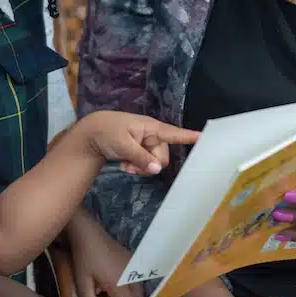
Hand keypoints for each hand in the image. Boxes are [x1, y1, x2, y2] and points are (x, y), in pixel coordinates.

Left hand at [66, 214, 144, 296]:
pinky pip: (140, 281)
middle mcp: (131, 277)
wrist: (88, 232)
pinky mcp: (133, 260)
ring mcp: (134, 267)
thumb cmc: (83, 258)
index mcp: (120, 285)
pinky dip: (138, 293)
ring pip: (142, 291)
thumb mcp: (82, 282)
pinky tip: (130, 296)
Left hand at [78, 111, 199, 175]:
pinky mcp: (141, 152)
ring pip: (155, 164)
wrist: (90, 134)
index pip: (174, 133)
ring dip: (141, 168)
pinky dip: (137, 167)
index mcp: (151, 128)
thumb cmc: (107, 132)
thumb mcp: (122, 144)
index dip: (189, 137)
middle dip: (149, 165)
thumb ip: (140, 157)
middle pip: (162, 157)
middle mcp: (153, 136)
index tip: (205, 138)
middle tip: (130, 166)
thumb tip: (158, 169)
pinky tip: (125, 165)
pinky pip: (147, 165)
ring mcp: (147, 145)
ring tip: (126, 165)